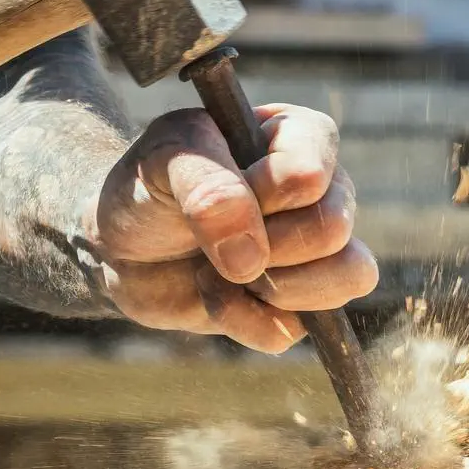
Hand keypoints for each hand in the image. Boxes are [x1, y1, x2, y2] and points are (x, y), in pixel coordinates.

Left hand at [86, 105, 377, 352]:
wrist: (120, 243)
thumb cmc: (148, 185)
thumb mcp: (163, 160)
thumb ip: (205, 185)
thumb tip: (250, 255)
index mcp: (302, 138)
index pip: (311, 174)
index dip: (259, 195)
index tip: (217, 192)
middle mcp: (326, 193)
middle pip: (332, 230)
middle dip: (263, 244)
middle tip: (214, 236)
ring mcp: (319, 254)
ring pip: (347, 279)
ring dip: (266, 286)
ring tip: (219, 267)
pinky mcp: (298, 307)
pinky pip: (295, 331)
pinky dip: (242, 321)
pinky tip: (215, 295)